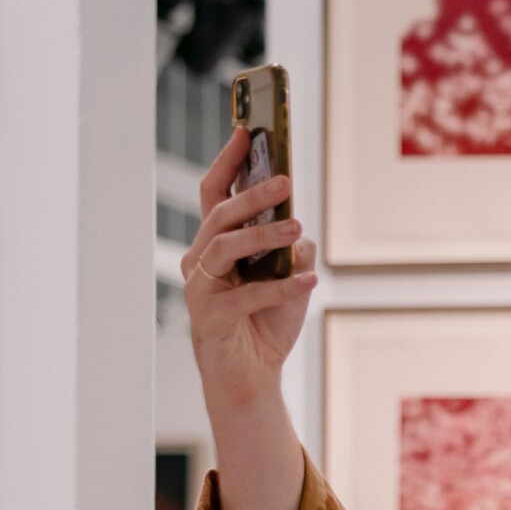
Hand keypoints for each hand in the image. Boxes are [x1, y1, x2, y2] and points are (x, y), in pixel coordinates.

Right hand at [180, 129, 316, 413]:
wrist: (252, 379)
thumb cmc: (266, 324)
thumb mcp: (290, 280)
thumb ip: (294, 252)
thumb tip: (302, 232)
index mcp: (215, 245)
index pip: (215, 195)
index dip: (228, 162)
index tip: (246, 130)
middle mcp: (201, 261)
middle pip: (220, 215)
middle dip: (252, 194)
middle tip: (285, 180)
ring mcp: (202, 289)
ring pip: (226, 247)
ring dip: (264, 234)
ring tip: (297, 228)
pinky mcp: (210, 318)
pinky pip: (246, 295)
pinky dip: (281, 287)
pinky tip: (309, 281)